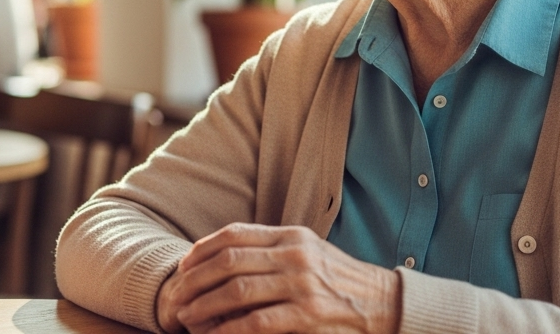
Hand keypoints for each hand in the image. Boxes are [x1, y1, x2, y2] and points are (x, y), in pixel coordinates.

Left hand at [158, 224, 399, 333]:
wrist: (383, 304)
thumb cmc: (339, 280)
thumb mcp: (308, 251)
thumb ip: (272, 248)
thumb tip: (225, 255)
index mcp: (291, 235)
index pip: (234, 235)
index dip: (202, 250)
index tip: (183, 266)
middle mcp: (294, 255)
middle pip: (229, 262)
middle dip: (195, 280)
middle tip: (176, 295)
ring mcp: (301, 285)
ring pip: (237, 292)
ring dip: (204, 306)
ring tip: (187, 317)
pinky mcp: (307, 316)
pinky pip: (255, 323)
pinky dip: (228, 331)